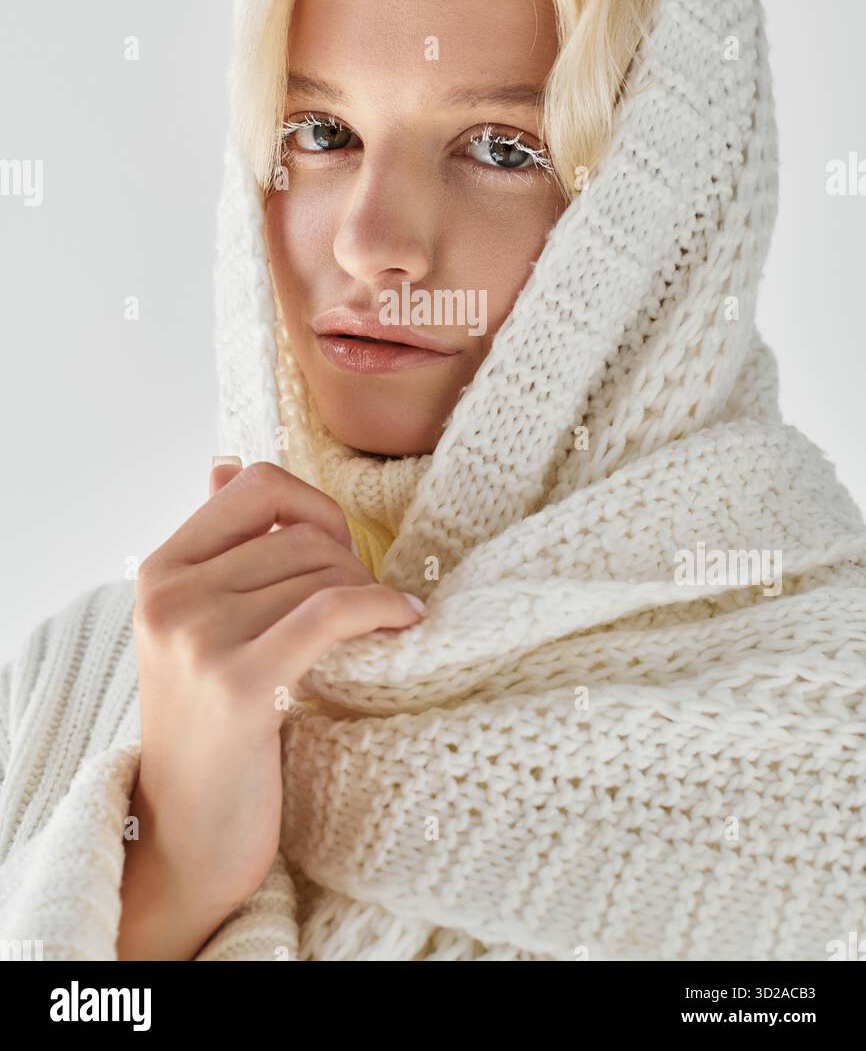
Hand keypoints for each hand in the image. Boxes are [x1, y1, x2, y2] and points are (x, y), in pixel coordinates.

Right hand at [117, 458, 423, 958]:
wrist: (186, 835)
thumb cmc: (209, 725)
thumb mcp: (196, 625)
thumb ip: (217, 547)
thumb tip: (223, 461)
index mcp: (160, 569)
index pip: (254, 483)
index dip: (312, 506)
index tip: (335, 551)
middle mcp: (170, 596)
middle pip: (299, 534)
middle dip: (349, 563)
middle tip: (361, 610)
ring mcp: (199, 639)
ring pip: (323, 572)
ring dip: (365, 596)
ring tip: (368, 634)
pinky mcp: (240, 684)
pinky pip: (332, 611)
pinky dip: (380, 607)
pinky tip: (404, 623)